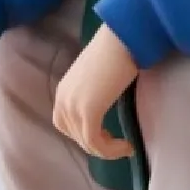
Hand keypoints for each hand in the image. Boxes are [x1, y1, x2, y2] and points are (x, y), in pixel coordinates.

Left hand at [53, 23, 138, 159]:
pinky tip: (127, 146)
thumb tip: (104, 102)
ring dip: (107, 150)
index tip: (107, 133)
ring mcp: (73, 107)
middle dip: (97, 144)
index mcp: (63, 91)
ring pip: (86, 142)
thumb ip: (92, 91)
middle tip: (118, 144)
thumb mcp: (96, 76)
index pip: (65, 124)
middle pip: (75, 136)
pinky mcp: (88, 112)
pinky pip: (96, 142)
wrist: (122, 40)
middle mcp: (62, 100)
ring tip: (125, 146)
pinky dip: (111, 150)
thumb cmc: (115, 51)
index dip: (84, 134)